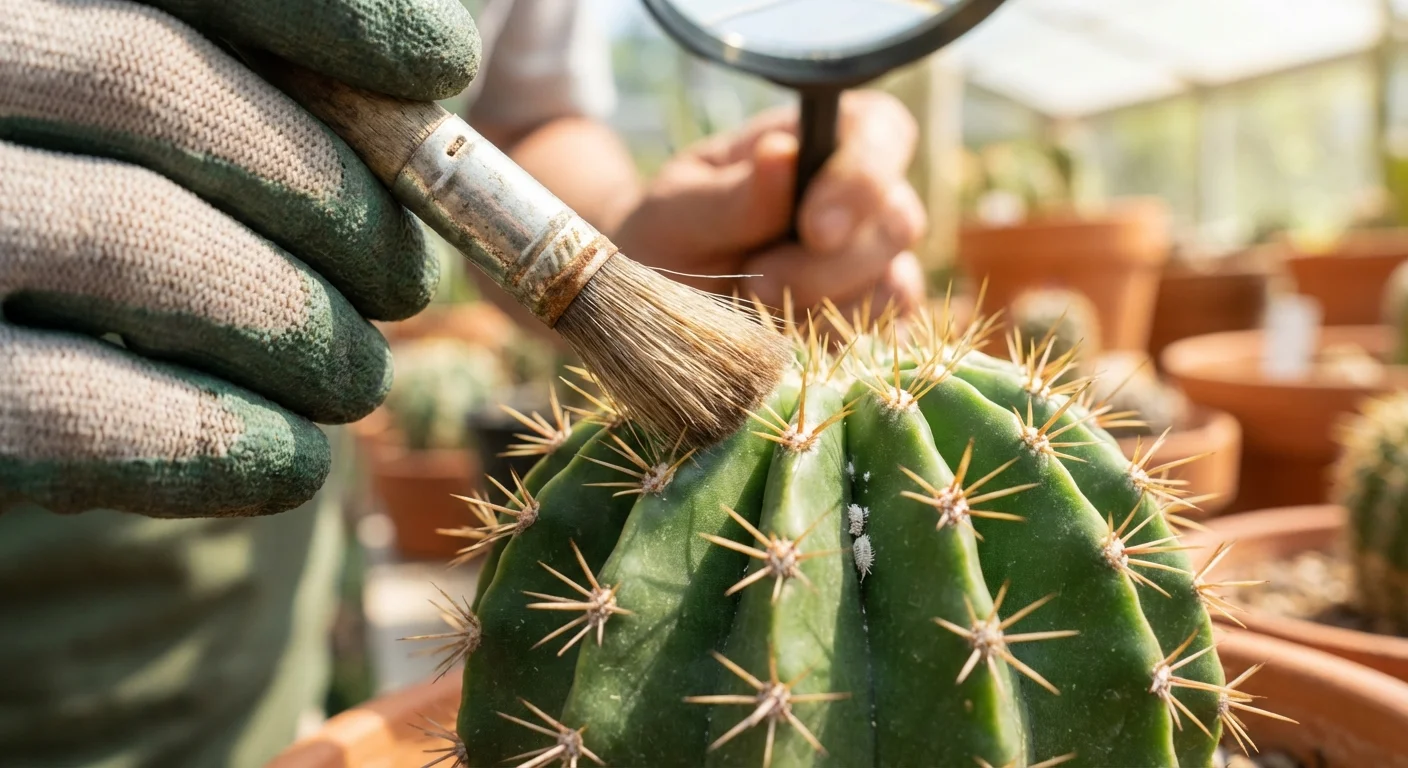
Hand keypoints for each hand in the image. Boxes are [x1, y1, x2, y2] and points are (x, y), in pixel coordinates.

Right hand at [0, 0, 479, 516]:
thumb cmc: (127, 238)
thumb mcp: (201, 131)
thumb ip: (290, 90)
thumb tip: (433, 69)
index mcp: (25, 6)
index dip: (327, 6)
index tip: (442, 65)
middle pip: (150, 85)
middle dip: (329, 192)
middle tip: (408, 281)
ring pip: (127, 235)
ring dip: (296, 321)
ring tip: (358, 378)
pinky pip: (72, 410)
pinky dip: (222, 441)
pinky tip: (294, 464)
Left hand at [610, 90, 927, 318]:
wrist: (661, 305)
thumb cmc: (673, 237)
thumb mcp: (680, 210)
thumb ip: (732, 193)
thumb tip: (783, 153)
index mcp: (820, 143)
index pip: (881, 132)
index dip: (865, 176)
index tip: (814, 228)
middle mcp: (863, 200)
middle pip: (897, 221)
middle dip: (825, 266)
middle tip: (756, 283)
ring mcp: (876, 264)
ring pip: (895, 287)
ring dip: (823, 309)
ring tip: (756, 309)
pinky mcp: (874, 323)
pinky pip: (887, 339)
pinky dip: (835, 345)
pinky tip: (785, 341)